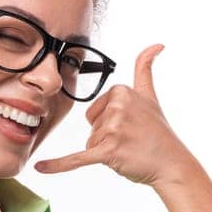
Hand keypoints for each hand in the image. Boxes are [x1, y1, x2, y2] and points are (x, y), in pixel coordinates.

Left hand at [32, 43, 196, 185]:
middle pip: (93, 128)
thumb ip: (145, 67)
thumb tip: (156, 44)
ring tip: (129, 151)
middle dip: (107, 139)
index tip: (131, 126)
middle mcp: (117, 107)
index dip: (109, 123)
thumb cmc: (158, 133)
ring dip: (107, 152)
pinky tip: (40, 168)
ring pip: (91, 144)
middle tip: (131, 141)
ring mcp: (113, 129)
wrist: (171, 163)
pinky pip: (77, 158)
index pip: (94, 112)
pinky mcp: (108, 151)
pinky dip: (58, 165)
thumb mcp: (150, 96)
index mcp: (121, 91)